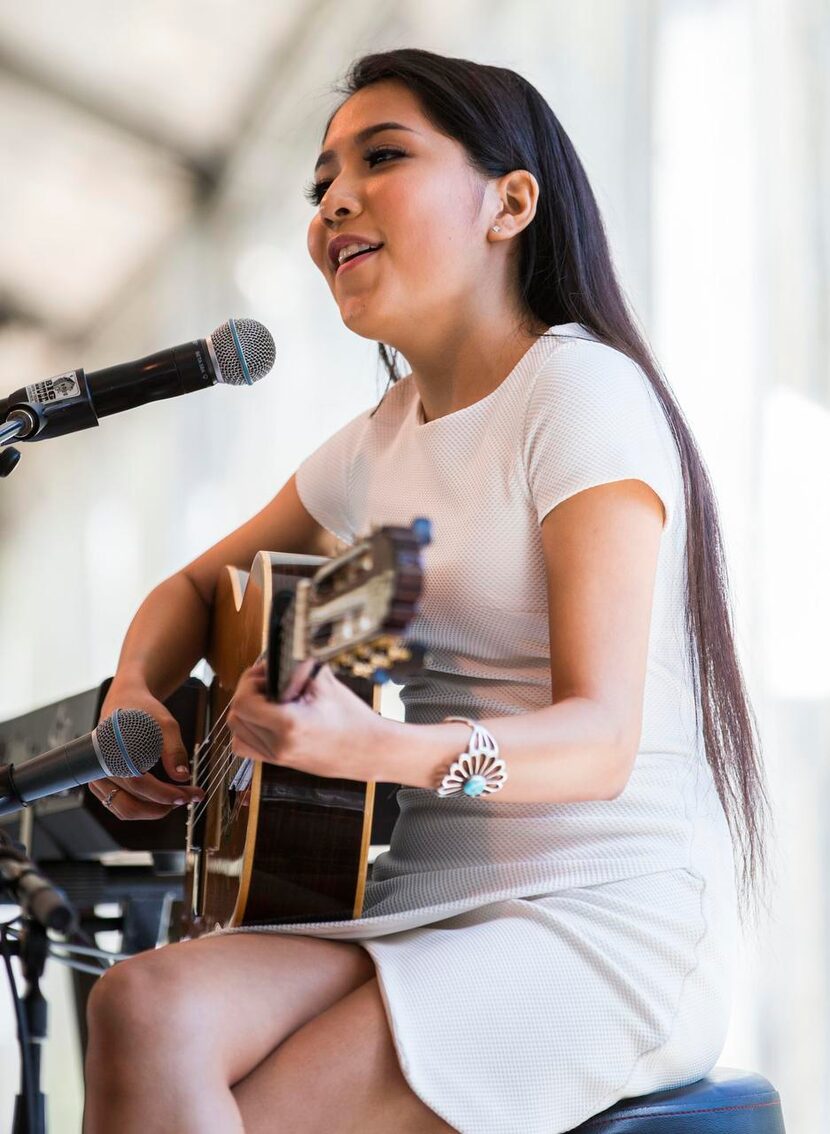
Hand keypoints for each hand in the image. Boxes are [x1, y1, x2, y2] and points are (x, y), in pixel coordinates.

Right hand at [87, 679, 204, 819]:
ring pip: (125, 810)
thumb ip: (173, 750)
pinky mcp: (103, 786)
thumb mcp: (165, 724)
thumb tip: (182, 776)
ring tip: (178, 797)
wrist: (125, 703)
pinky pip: (122, 806)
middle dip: (162, 807)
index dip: (165, 794)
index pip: (138, 783)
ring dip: (153, 810)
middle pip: (130, 804)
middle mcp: (99, 769)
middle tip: (188, 797)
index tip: (189, 794)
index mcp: (112, 751)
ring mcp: (98, 780)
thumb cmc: (142, 712)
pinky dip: (143, 807)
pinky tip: (163, 798)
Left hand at [226, 659, 386, 782]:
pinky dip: (246, 730)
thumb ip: (297, 667)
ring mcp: (277, 756)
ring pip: (236, 731)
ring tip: (266, 699)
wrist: (368, 751)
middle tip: (265, 682)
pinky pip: (245, 746)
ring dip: (245, 710)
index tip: (263, 673)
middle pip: (236, 715)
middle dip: (246, 692)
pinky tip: (264, 718)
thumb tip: (280, 653)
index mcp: (289, 724)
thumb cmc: (353, 720)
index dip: (248, 682)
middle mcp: (279, 744)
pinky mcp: (278, 761)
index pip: (244, 702)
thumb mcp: (326, 685)